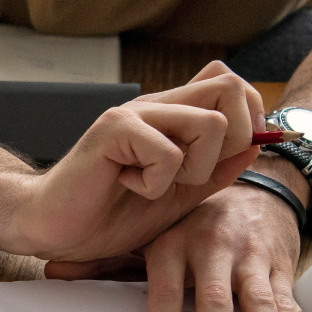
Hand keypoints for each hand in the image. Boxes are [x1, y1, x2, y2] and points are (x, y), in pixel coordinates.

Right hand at [10, 61, 263, 261]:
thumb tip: (256, 144)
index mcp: (173, 116)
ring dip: (195, 169)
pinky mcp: (113, 130)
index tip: (232, 157)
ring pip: (210, 124)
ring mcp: (134, 114)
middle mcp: (156, 106)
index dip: (251, 118)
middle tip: (198, 173)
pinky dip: (156, 184)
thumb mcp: (178, 196)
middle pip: (229, 87)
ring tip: (157, 185)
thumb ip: (215, 171)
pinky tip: (128, 186)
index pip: (231, 84)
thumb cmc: (108, 213)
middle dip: (236, 139)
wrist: (54, 227)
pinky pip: (168, 153)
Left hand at [47, 158, 305, 311]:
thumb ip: (107, 261)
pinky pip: (285, 296)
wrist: (253, 184)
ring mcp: (248, 254)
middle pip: (215, 298)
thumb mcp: (150, 235)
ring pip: (257, 299)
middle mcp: (212, 245)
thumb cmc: (192, 223)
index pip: (167, 287)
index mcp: (174, 242)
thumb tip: (54, 273)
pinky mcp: (279, 261)